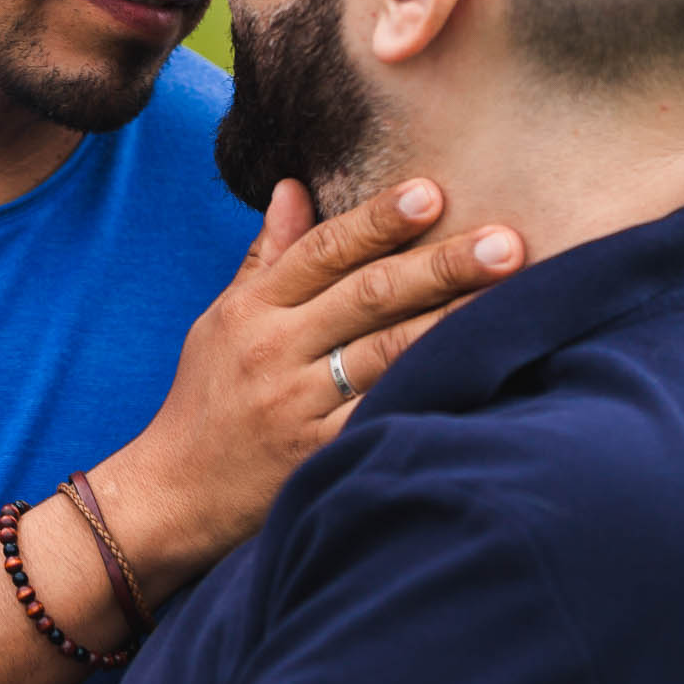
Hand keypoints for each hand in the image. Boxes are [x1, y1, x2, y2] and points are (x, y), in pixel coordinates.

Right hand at [97, 178, 523, 595]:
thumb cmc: (205, 400)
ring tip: (514, 293)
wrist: (170, 498)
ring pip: (387, 355)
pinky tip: (480, 372)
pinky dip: (430, 393)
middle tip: (509, 242)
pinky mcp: (319, 459)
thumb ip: (267, 256)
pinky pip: (383, 418)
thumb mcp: (222, 319)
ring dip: (454, 321)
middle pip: (369, 296)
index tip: (431, 191)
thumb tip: (293, 185)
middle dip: (442, 265)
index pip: (323, 251)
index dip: (377, 219)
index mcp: (254, 310)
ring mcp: (299, 408)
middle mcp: (276, 352)